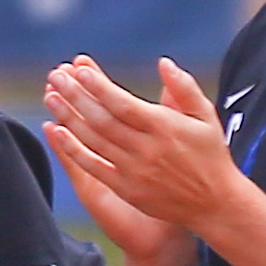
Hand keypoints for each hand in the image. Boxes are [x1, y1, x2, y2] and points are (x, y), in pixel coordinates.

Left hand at [42, 54, 240, 251]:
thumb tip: (164, 62)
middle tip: (56, 75)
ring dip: (68, 117)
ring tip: (50, 96)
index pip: (123, 104)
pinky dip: (72, 149)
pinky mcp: (124, 188)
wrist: (215, 203)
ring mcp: (132, 170)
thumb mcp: (206, 117)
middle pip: (101, 119)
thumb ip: (184, 89)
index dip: (99, 86)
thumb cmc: (211, 155)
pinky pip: (92, 166)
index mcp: (165, 127)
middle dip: (75, 96)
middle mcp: (146, 149)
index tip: (79, 69)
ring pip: (92, 140)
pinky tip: (56, 131)